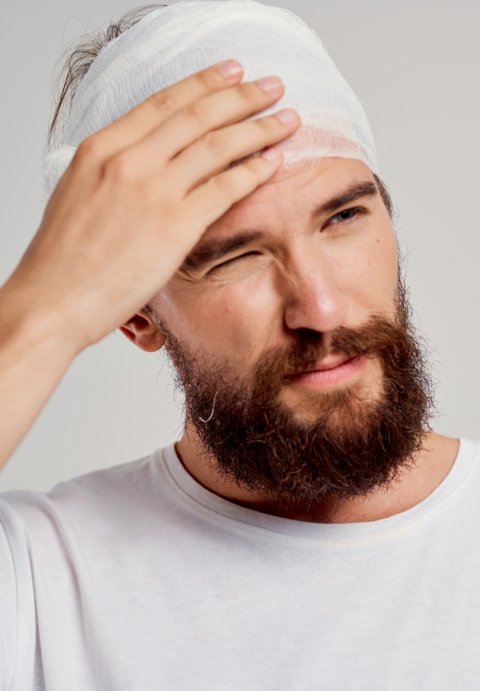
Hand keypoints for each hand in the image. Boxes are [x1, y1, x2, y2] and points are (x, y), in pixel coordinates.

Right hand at [5, 60, 299, 352]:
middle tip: (273, 87)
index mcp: (101, 148)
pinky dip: (253, 171)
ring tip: (288, 120)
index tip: (232, 73)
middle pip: (197, 115)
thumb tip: (145, 161)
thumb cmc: (62, 257)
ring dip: (258, 129)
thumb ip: (113, 170)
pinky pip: (224, 188)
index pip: (162, 102)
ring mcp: (153, 191)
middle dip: (242, 96)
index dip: (203, 83)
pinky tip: (273, 162)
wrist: (53, 299)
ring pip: (218, 146)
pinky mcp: (175, 225)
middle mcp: (129, 160)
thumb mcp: (78, 193)